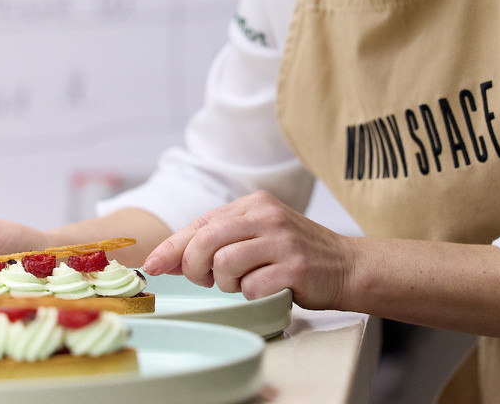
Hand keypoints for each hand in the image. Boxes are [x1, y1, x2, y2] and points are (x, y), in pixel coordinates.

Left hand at [142, 190, 353, 309]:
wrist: (348, 265)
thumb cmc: (295, 254)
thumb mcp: (260, 234)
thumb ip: (221, 239)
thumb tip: (169, 258)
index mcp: (254, 204)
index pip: (201, 223)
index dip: (172, 247)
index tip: (152, 266)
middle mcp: (267, 216)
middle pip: (206, 242)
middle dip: (196, 268)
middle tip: (207, 280)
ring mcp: (282, 241)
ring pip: (224, 265)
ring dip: (226, 284)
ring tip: (244, 282)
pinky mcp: (295, 267)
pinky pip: (251, 288)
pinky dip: (252, 295)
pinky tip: (267, 289)